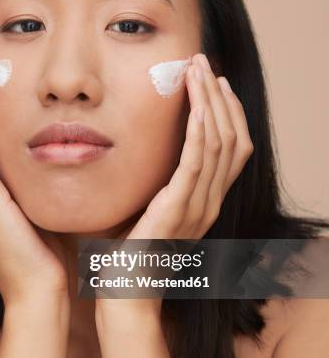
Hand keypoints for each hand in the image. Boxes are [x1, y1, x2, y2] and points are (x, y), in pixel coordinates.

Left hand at [96, 53, 253, 323]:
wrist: (124, 293)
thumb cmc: (128, 252)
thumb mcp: (148, 209)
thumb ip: (155, 182)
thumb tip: (139, 145)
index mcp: (205, 201)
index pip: (233, 148)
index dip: (228, 112)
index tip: (214, 82)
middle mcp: (210, 203)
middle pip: (232, 139)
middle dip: (220, 97)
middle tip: (205, 64)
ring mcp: (198, 208)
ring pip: (218, 144)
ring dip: (210, 103)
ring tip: (198, 71)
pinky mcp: (178, 210)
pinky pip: (197, 163)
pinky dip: (200, 130)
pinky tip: (196, 105)